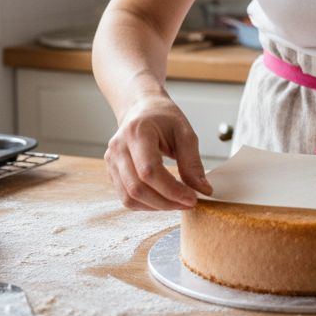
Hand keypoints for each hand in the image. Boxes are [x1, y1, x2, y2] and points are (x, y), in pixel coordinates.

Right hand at [104, 94, 211, 209]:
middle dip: (165, 202)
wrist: (141, 108)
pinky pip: (126, 197)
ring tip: (177, 202)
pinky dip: (146, 204)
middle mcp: (119, 148)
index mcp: (137, 133)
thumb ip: (192, 162)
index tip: (192, 198)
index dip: (171, 190)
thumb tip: (203, 190)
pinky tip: (163, 199)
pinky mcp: (111, 171)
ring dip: (156, 206)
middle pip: (137, 188)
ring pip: (129, 197)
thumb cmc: (163, 117)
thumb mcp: (185, 132)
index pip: (149, 171)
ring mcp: (111, 160)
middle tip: (188, 203)